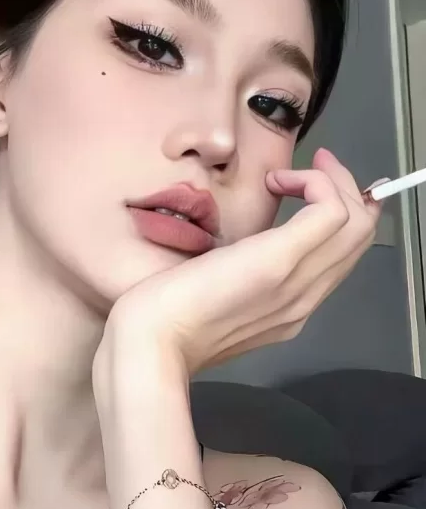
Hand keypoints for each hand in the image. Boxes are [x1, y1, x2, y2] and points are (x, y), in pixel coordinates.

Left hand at [103, 148, 381, 378]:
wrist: (150, 344)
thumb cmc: (163, 322)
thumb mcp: (208, 298)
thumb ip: (232, 281)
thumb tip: (229, 255)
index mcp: (288, 310)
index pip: (340, 258)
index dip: (340, 216)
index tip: (311, 184)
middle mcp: (304, 300)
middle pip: (358, 238)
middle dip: (344, 190)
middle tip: (316, 164)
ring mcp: (296, 283)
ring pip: (355, 225)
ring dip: (332, 183)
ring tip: (293, 172)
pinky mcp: (278, 261)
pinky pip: (331, 213)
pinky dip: (317, 184)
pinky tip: (277, 182)